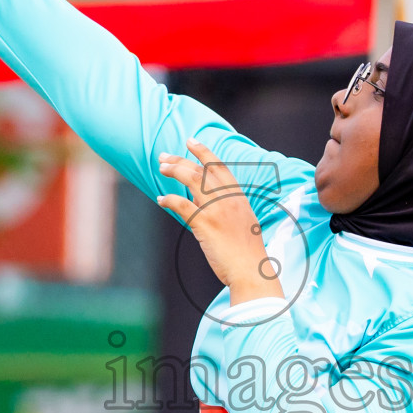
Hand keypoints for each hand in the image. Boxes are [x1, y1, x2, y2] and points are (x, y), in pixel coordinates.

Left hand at [157, 141, 283, 306]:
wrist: (251, 271)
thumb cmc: (247, 253)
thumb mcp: (243, 224)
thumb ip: (226, 210)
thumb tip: (205, 205)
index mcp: (239, 197)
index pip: (220, 166)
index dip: (204, 151)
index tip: (191, 141)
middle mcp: (228, 199)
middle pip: (201, 170)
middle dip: (181, 159)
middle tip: (164, 156)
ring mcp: (217, 210)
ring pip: (191, 180)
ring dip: (174, 170)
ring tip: (161, 168)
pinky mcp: (205, 224)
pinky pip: (182, 205)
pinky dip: (169, 199)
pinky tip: (161, 199)